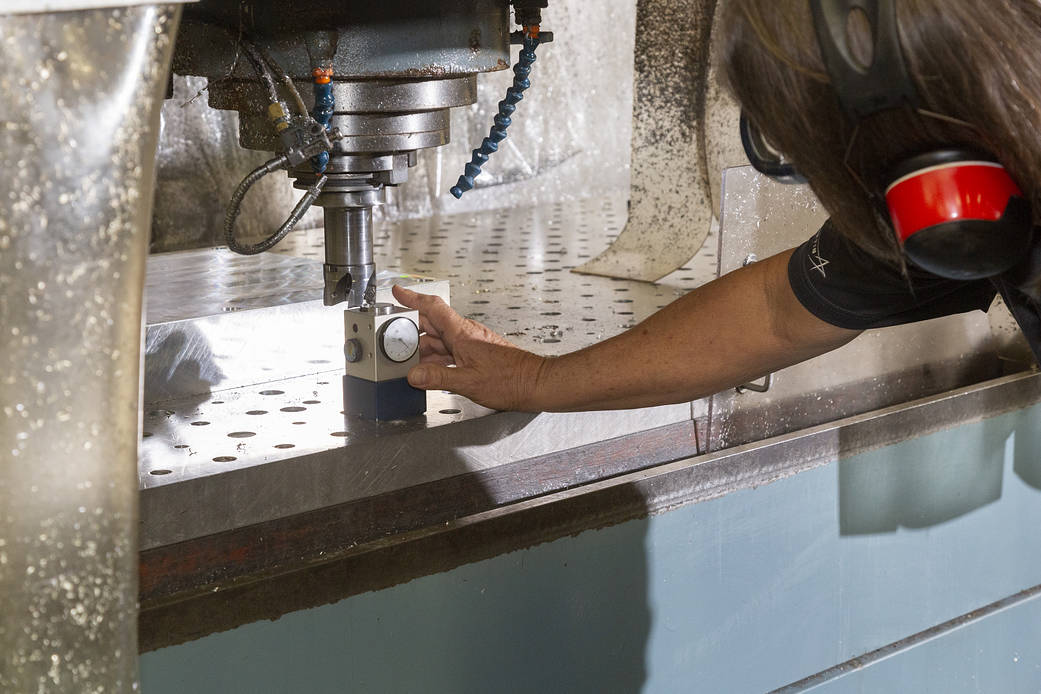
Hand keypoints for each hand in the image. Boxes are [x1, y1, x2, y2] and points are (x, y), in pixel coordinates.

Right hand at [392, 285, 548, 411]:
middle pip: (431, 325)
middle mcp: (466, 335)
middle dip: (410, 332)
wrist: (535, 383)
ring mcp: (471, 344)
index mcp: (462, 333)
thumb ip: (438, 378)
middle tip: (392, 341)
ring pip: (439, 341)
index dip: (412, 297)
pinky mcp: (476, 355)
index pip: (432, 307)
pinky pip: (449, 352)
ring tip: (407, 363)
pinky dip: (436, 360)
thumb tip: (414, 375)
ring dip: (422, 350)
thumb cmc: (511, 379)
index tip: (398, 292)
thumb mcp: (468, 381)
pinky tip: (429, 372)